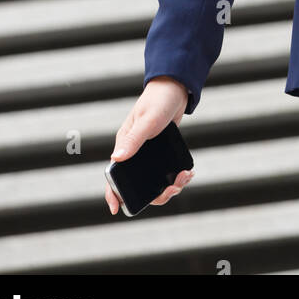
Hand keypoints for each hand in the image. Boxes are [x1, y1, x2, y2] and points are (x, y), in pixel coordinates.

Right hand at [105, 77, 192, 214]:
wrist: (176, 88)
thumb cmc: (158, 100)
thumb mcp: (147, 121)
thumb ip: (133, 140)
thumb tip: (115, 159)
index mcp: (124, 145)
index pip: (113, 175)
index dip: (112, 194)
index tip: (115, 209)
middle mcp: (134, 152)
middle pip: (138, 185)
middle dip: (156, 193)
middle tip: (172, 188)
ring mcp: (148, 154)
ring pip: (155, 181)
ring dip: (170, 186)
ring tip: (184, 178)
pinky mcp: (162, 152)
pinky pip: (166, 172)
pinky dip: (176, 176)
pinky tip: (187, 172)